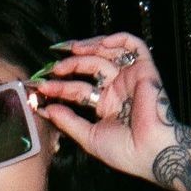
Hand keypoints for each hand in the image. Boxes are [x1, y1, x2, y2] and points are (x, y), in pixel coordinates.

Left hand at [28, 33, 180, 181]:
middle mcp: (117, 89)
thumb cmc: (124, 151)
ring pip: (107, 52)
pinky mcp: (144, 69)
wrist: (150, 151)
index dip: (59, 87)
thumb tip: (46, 109)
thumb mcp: (89, 137)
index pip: (78, 89)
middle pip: (90, 67)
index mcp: (105, 105)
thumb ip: (68, 122)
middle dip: (70, 64)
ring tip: (70, 52)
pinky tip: (99, 44)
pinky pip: (134, 45)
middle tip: (54, 68)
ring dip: (88, 48)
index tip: (41, 87)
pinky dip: (118, 39)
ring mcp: (129, 77)